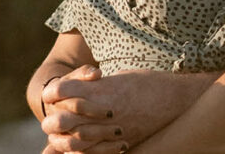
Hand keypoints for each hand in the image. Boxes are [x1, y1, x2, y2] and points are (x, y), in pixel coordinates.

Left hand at [43, 69, 214, 147]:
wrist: (174, 100)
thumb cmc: (148, 83)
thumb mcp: (120, 78)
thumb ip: (98, 87)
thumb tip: (82, 91)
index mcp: (101, 88)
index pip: (61, 90)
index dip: (54, 92)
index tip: (53, 93)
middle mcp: (102, 109)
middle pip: (62, 119)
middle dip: (53, 121)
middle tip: (50, 121)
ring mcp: (110, 128)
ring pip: (74, 140)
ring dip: (63, 140)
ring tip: (58, 138)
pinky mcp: (120, 143)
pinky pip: (92, 152)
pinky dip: (81, 152)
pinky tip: (76, 149)